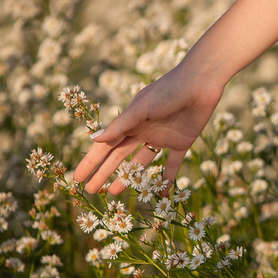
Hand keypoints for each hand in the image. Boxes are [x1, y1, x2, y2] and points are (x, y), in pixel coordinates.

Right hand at [73, 54, 225, 194]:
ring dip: (129, 178)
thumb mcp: (140, 109)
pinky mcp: (182, 143)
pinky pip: (173, 166)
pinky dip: (168, 180)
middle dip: (104, 173)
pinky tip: (163, 194)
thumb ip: (120, 126)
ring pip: (141, 164)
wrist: (199, 83)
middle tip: (91, 191)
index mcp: (130, 122)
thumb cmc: (167, 91)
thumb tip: (94, 140)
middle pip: (119, 157)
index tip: (77, 177)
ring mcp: (162, 138)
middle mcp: (143, 131)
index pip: (105, 146)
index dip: (91, 162)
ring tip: (114, 193)